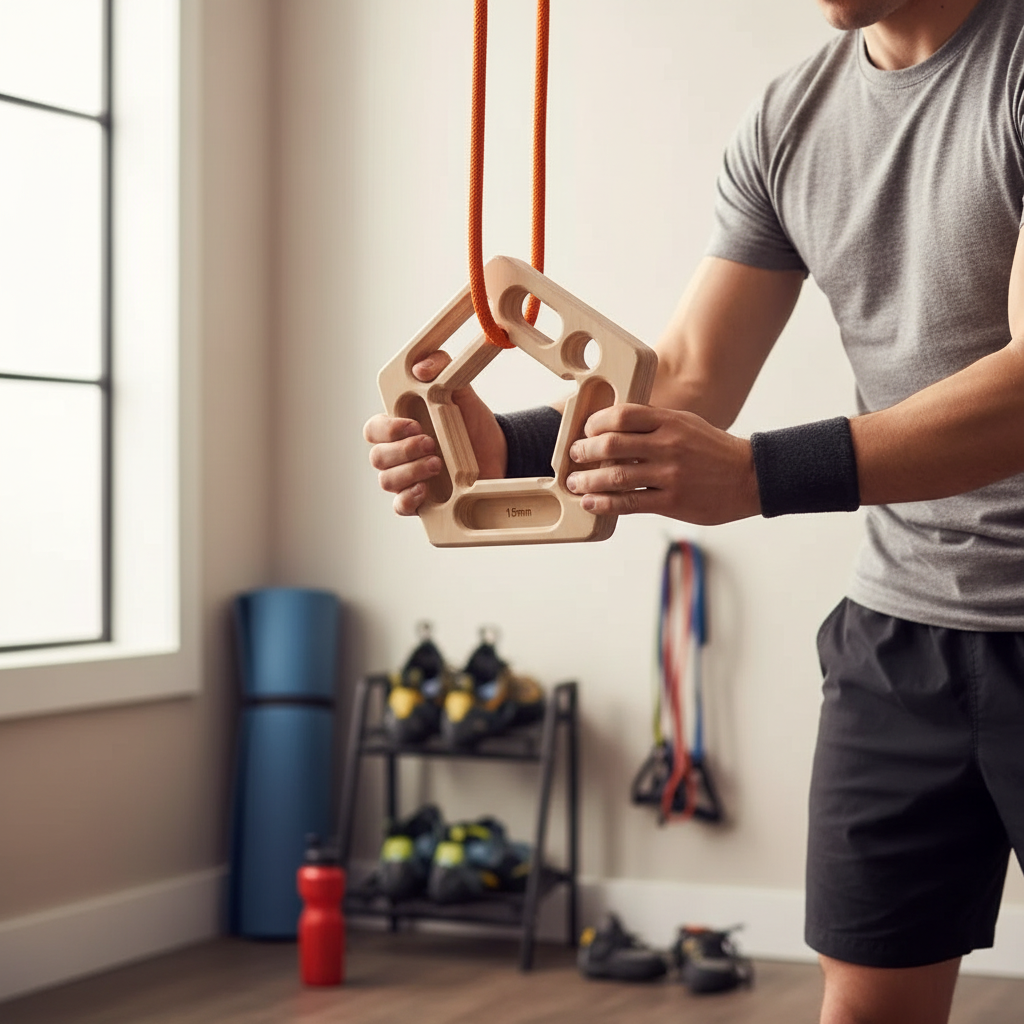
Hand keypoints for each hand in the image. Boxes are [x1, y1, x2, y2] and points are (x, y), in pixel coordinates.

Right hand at [363, 351, 507, 515]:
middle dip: (403, 451)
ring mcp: (408, 479)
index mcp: (399, 428)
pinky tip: (425, 490)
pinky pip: (400, 506)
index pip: (373, 430)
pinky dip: (408, 499)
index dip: (387, 429)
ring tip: (438, 463)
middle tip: (431, 444)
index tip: (414, 424)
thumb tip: (420, 368)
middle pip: (377, 457)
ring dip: (410, 472)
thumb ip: (441, 368)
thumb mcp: (460, 389)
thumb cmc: (471, 421)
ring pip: (387, 481)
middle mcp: (398, 455)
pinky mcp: (422, 501)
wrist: (498, 451)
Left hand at [564, 404, 759, 525]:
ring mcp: (669, 475)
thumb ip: (654, 423)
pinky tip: (591, 503)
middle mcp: (667, 445)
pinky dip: (604, 503)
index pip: (621, 416)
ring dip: (587, 481)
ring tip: (575, 483)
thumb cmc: (713, 449)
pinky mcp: (671, 502)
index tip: (587, 431)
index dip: (596, 423)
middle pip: (611, 445)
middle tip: (574, 456)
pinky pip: (629, 503)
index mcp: (669, 421)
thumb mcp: (686, 423)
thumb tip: (614, 426)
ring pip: (615, 477)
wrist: (749, 477)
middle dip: (584, 452)